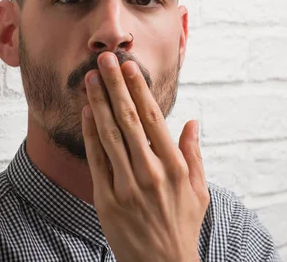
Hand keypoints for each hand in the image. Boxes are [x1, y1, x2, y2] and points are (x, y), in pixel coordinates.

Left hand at [82, 52, 209, 261]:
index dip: (139, 90)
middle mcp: (152, 172)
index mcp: (176, 166)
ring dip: (98, 103)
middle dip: (114, 86)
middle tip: (104, 60)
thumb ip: (194, 154)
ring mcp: (128, 186)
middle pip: (129, 119)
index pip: (154, 118)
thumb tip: (191, 123)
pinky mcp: (107, 200)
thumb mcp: (199, 191)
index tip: (129, 67)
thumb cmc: (183, 226)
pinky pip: (97, 160)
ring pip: (110, 135)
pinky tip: (87, 113)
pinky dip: (91, 134)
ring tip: (90, 79)